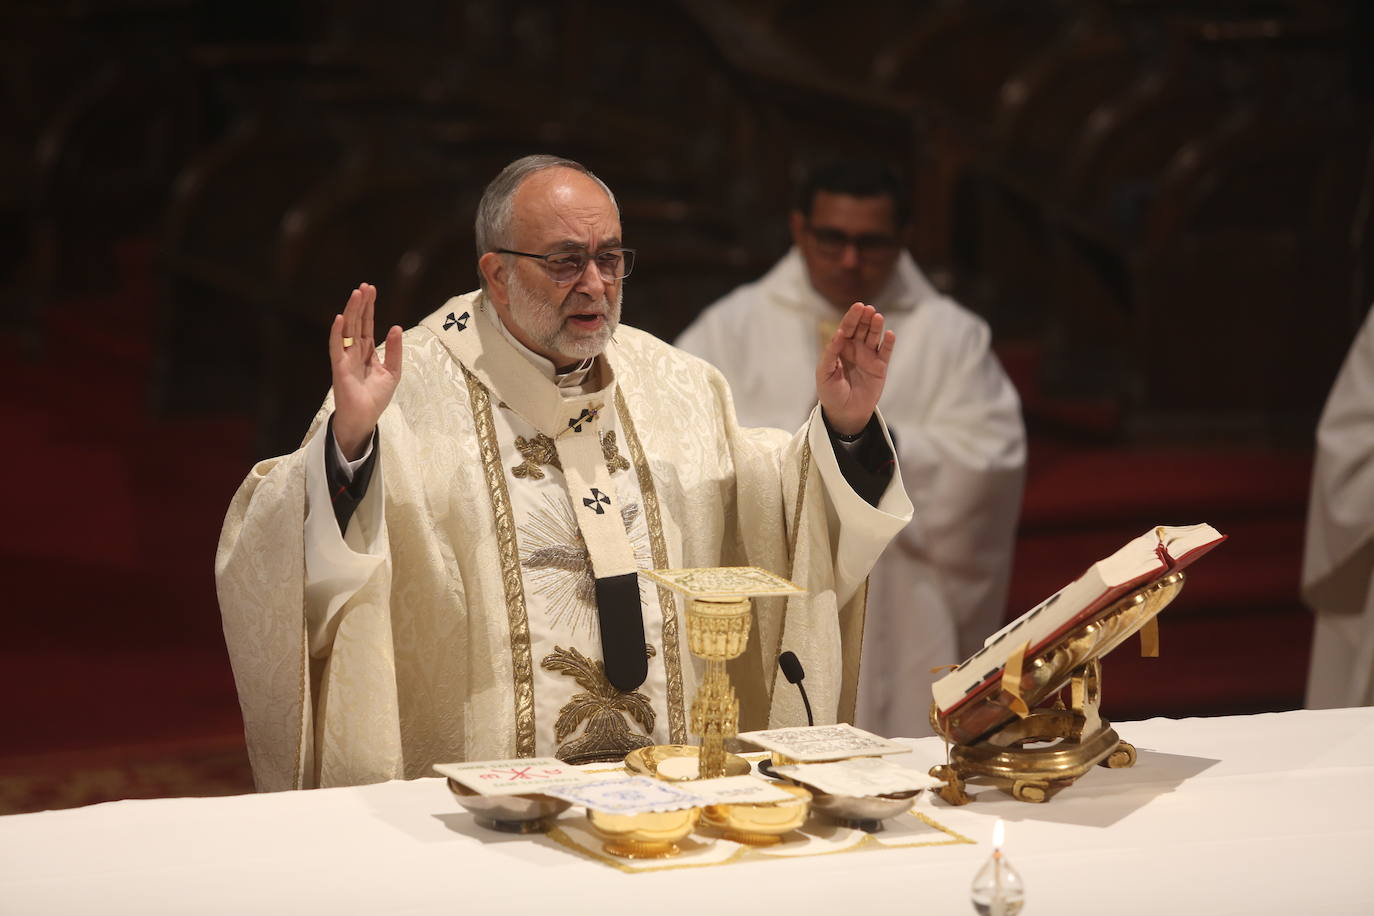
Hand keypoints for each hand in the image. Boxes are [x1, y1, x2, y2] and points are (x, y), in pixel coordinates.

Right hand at [329, 283, 402, 459]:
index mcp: (367, 351)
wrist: (365, 418)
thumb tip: (396, 326)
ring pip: (348, 330)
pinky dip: (337, 333)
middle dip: (361, 304)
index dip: (369, 308)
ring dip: (351, 312)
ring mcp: (345, 358)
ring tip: (356, 294)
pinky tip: (339, 319)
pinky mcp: (339, 368)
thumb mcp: (392, 371)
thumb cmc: (376, 397)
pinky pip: (336, 348)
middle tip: (365, 286)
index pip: (367, 325)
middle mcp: (354, 351)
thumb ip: (395, 350)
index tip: (371, 290)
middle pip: (357, 323)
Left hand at [815, 302, 895, 435]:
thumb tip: (839, 334)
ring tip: (878, 317)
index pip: (847, 328)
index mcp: (840, 348)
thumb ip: (830, 354)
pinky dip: (888, 343)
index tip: (857, 307)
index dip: (852, 317)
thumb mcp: (824, 373)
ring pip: (874, 337)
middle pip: (861, 329)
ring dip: (876, 326)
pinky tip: (890, 334)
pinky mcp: (880, 367)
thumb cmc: (830, 393)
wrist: (844, 413)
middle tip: (868, 309)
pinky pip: (885, 352)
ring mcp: (868, 357)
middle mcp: (855, 349)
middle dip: (864, 318)